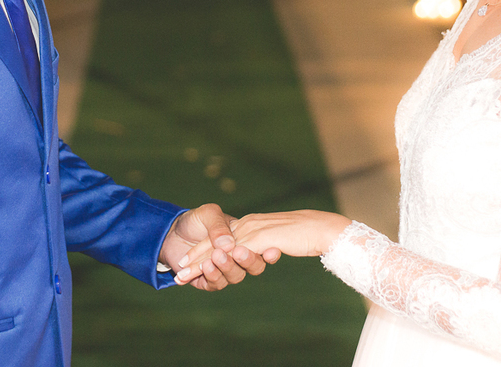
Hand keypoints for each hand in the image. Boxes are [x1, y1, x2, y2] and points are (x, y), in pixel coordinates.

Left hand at [160, 203, 277, 290]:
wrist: (169, 234)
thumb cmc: (194, 221)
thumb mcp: (208, 214)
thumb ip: (218, 226)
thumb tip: (229, 243)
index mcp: (244, 240)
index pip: (263, 249)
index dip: (271, 253)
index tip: (272, 251)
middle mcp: (237, 258)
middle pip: (254, 266)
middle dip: (249, 261)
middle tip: (239, 252)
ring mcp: (223, 271)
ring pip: (235, 276)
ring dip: (227, 267)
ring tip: (215, 257)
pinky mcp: (208, 281)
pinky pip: (215, 283)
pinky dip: (211, 275)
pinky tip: (204, 266)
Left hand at [180, 210, 350, 275]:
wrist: (322, 227)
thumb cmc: (303, 235)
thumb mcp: (276, 240)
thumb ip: (261, 244)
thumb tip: (257, 252)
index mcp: (250, 224)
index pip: (220, 239)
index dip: (202, 252)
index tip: (185, 265)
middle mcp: (248, 224)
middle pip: (214, 242)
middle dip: (194, 260)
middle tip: (177, 275)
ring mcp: (253, 230)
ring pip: (220, 248)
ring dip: (203, 263)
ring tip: (187, 273)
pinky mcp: (261, 237)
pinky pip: (235, 250)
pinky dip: (220, 260)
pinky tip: (209, 270)